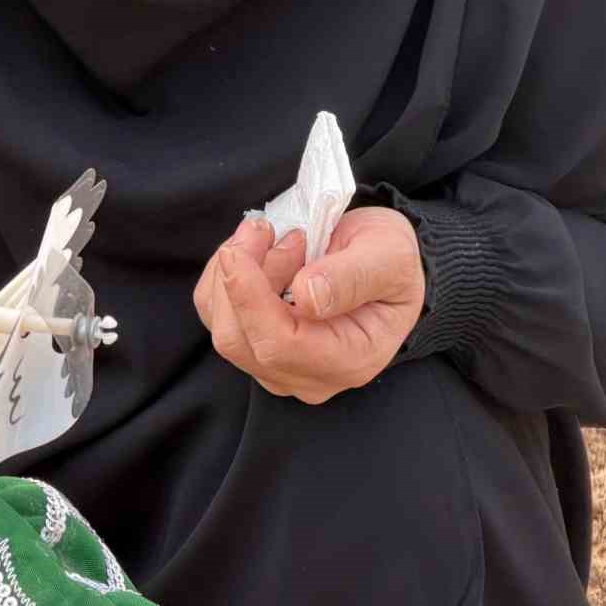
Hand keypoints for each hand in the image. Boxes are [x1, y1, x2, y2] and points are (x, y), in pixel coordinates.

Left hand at [193, 206, 425, 404]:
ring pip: (222, 325)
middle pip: (239, 340)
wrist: (383, 265)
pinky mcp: (253, 346)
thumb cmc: (390, 261)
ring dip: (235, 271)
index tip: (240, 249)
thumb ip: (353, 277)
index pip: (280, 345)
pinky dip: (224, 275)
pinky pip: (215, 313)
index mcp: (349, 360)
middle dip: (241, 276)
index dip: (250, 298)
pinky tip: (258, 252)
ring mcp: (277, 366)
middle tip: (271, 230)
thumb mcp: (389, 255)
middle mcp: (308, 376)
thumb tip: (306, 296)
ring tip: (275, 238)